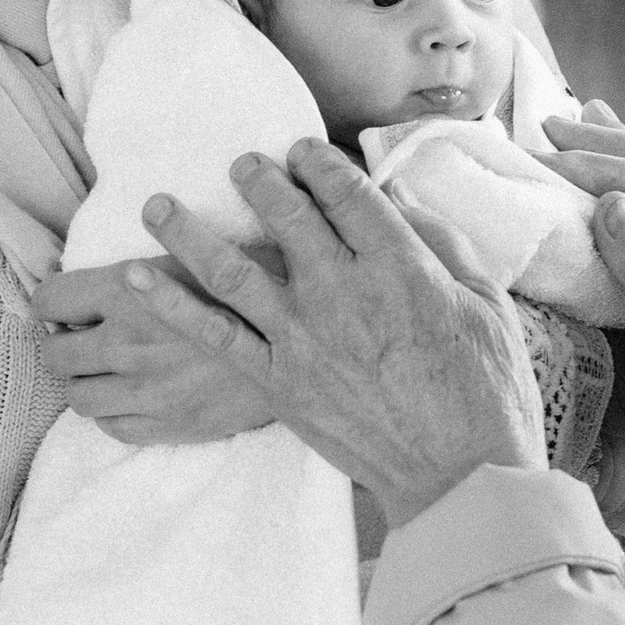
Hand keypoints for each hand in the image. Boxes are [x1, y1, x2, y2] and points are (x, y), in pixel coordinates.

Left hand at [33, 258, 277, 444]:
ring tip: (103, 369)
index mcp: (126, 288)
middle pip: (54, 352)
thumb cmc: (259, 284)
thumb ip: (146, 264)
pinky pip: (110, 426)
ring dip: (82, 380)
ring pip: (77, 395)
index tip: (69, 305)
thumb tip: (102, 270)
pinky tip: (131, 394)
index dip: (54, 302)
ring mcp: (144, 389)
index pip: (48, 300)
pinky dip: (111, 411)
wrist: (311, 340)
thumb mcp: (199, 253)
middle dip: (61, 342)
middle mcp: (126, 342)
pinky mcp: (167, 425)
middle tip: (81, 337)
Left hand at [129, 141, 546, 527]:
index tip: (303, 149)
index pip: (348, 194)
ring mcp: (304, 339)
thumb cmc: (486, 393)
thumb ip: (443, 247)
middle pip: (286, 217)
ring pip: (231, 268)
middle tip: (241, 164)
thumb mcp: (487, 304)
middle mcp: (343, 293)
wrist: (460, 476)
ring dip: (188, 231)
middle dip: (258, 180)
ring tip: (158, 205)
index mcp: (401, 267)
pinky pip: (214, 335)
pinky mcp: (279, 383)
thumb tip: (405, 206)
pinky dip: (172, 304)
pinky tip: (138, 279)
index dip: (321, 163)